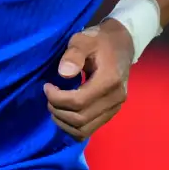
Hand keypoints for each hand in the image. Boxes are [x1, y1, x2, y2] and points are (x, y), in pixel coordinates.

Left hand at [43, 19, 133, 140]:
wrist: (121, 44)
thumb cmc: (100, 40)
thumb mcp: (84, 39)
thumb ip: (74, 54)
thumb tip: (63, 74)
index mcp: (109, 80)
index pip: (79, 101)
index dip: (57, 98)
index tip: (47, 86)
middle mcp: (115, 99)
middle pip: (80, 119)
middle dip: (58, 110)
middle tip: (49, 96)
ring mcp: (115, 108)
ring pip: (84, 130)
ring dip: (63, 122)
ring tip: (55, 105)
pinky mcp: (111, 113)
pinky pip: (89, 130)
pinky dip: (72, 126)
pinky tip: (64, 112)